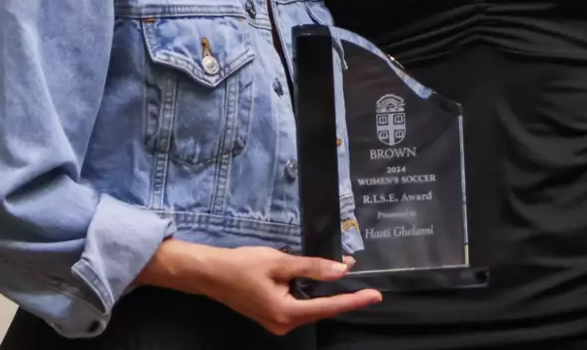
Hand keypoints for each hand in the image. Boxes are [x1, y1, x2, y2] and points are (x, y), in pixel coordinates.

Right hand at [137, 241, 380, 334]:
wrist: (211, 274)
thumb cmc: (243, 266)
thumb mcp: (280, 263)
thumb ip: (312, 267)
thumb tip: (341, 270)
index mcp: (286, 313)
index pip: (328, 307)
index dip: (353, 300)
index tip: (375, 296)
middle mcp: (283, 324)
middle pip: (321, 308)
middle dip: (341, 293)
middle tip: (361, 278)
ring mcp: (277, 322)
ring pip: (311, 307)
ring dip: (326, 292)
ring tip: (342, 272)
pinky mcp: (273, 315)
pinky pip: (299, 305)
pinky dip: (311, 293)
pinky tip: (320, 280)